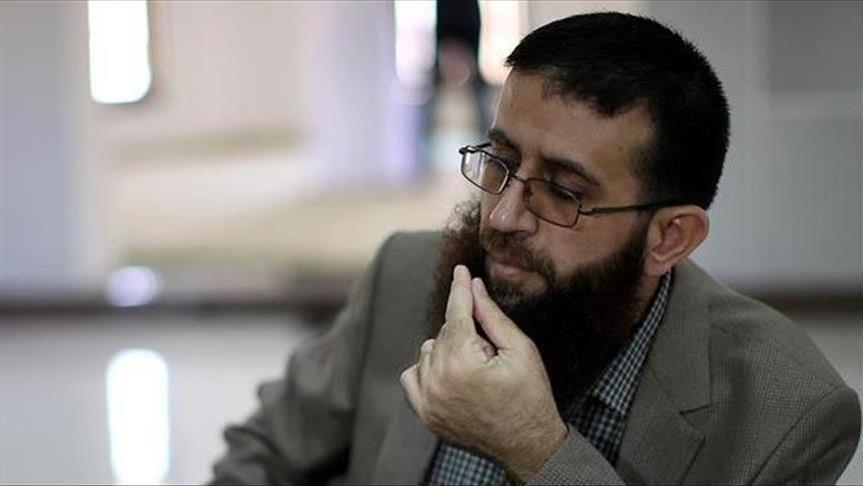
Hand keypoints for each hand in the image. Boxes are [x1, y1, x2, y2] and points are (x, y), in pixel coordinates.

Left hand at [400, 265, 567, 479]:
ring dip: (448, 350)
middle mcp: (439, 381)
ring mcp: (428, 400)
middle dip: (468, 334)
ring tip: (476, 370)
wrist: (527, 445)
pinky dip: (427, 369)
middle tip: (491, 354)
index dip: (460, 289)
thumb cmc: (530, 397)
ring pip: (428, 351)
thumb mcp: (521, 350)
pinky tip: (450, 375)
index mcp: (464, 362)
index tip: (459, 270)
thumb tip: (473, 287)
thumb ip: (492, 316)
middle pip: (444, 332)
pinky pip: (412, 376)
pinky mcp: (425, 414)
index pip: (456, 313)